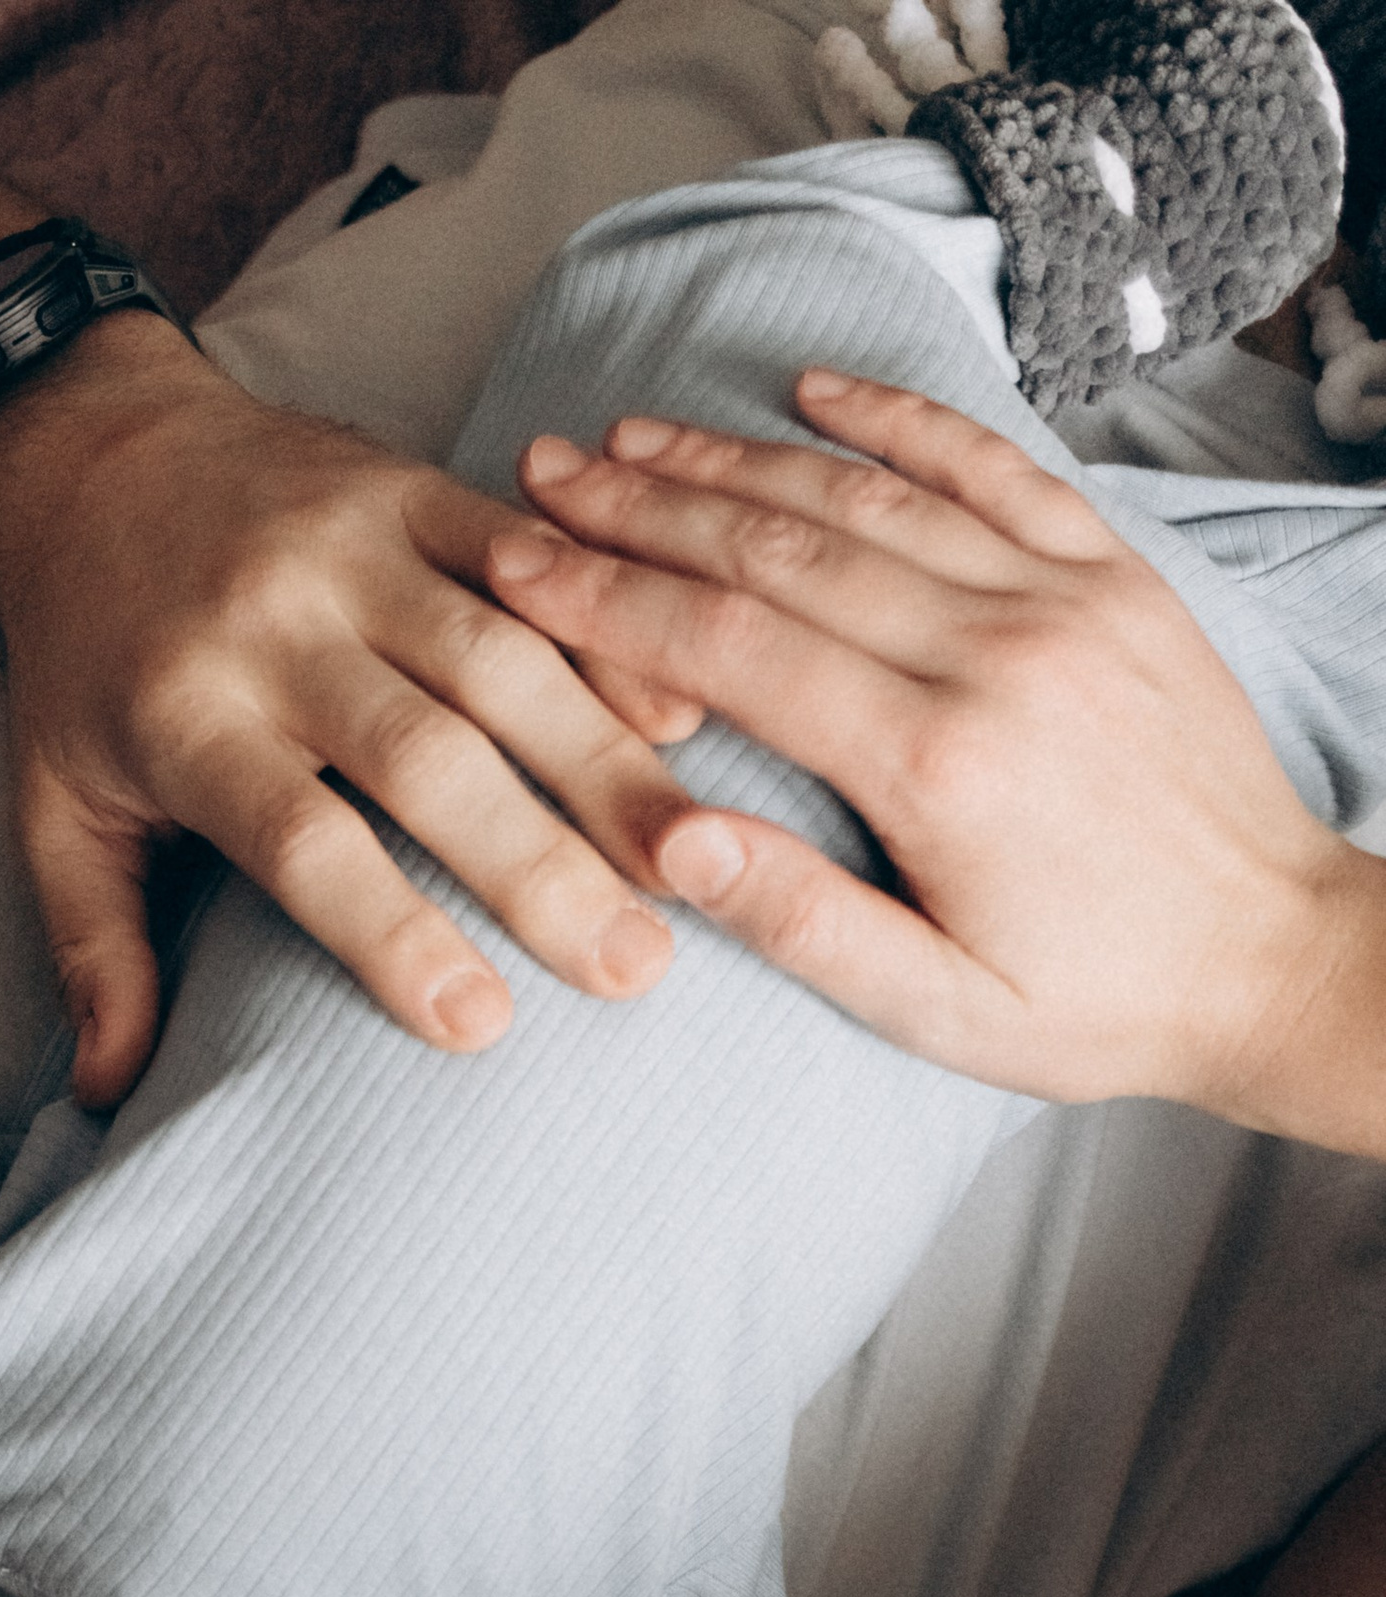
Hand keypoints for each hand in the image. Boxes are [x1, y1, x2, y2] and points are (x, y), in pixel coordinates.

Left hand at [0, 316, 710, 1104]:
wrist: (86, 455)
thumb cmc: (84, 665)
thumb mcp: (53, 808)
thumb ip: (91, 950)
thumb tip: (102, 1095)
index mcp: (183, 716)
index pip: (304, 840)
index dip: (392, 930)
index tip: (478, 1025)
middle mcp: (276, 624)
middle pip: (428, 756)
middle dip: (539, 865)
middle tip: (635, 970)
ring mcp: (354, 545)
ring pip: (503, 657)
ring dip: (605, 763)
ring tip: (690, 863)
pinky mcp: (415, 486)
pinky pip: (529, 559)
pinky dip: (610, 632)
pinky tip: (688, 714)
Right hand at [484, 373, 1366, 1129]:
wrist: (1273, 958)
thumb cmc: (1098, 1003)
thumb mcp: (940, 1012)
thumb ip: (805, 925)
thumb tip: (672, 844)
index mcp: (937, 766)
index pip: (732, 649)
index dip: (609, 600)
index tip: (520, 566)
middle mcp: (995, 655)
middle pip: (781, 550)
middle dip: (645, 508)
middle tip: (543, 474)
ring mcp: (1060, 599)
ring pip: (868, 498)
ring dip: (737, 458)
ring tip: (631, 435)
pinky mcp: (1112, 577)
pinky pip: (991, 468)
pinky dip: (899, 419)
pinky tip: (817, 388)